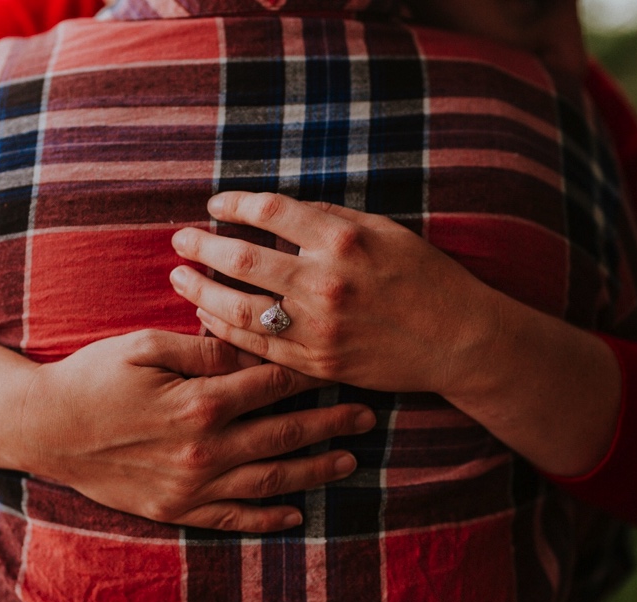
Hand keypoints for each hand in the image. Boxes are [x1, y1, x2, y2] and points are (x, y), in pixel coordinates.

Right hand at [19, 329, 375, 531]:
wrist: (45, 429)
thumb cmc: (93, 376)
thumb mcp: (143, 345)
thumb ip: (203, 348)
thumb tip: (249, 345)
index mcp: (201, 402)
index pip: (274, 385)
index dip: (312, 374)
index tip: (341, 365)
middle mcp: (205, 449)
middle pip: (285, 434)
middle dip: (331, 424)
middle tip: (368, 416)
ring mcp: (192, 486)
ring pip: (270, 480)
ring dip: (314, 470)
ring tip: (350, 461)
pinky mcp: (176, 510)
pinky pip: (233, 518)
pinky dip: (268, 517)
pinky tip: (297, 512)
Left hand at [169, 192, 496, 394]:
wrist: (458, 340)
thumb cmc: (426, 277)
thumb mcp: (385, 231)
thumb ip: (330, 219)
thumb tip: (277, 213)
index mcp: (343, 240)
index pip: (269, 212)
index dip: (233, 205)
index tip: (215, 205)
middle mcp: (325, 282)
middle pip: (241, 259)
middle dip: (201, 247)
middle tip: (178, 240)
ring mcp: (319, 327)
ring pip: (239, 308)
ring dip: (200, 291)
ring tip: (179, 279)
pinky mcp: (318, 362)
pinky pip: (258, 346)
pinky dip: (226, 330)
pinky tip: (207, 316)